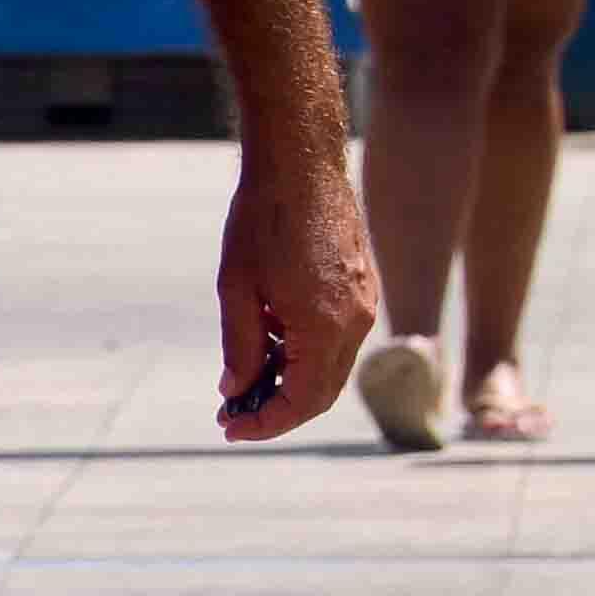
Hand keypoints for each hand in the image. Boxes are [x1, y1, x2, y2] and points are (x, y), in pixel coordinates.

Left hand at [212, 143, 376, 438]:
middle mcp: (355, 321)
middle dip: (280, 411)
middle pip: (324, 392)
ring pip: (334, 368)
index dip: (265, 424)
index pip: (303, 400)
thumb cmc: (263, 222)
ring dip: (294, 384)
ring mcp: (366, 305)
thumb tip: (236, 391)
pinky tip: (273, 343)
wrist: (301, 167)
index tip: (229, 428)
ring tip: (247, 381)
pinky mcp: (365, 289)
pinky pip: (340, 340)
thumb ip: (241, 347)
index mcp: (325, 325)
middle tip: (235, 415)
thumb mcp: (237, 290)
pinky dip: (309, 356)